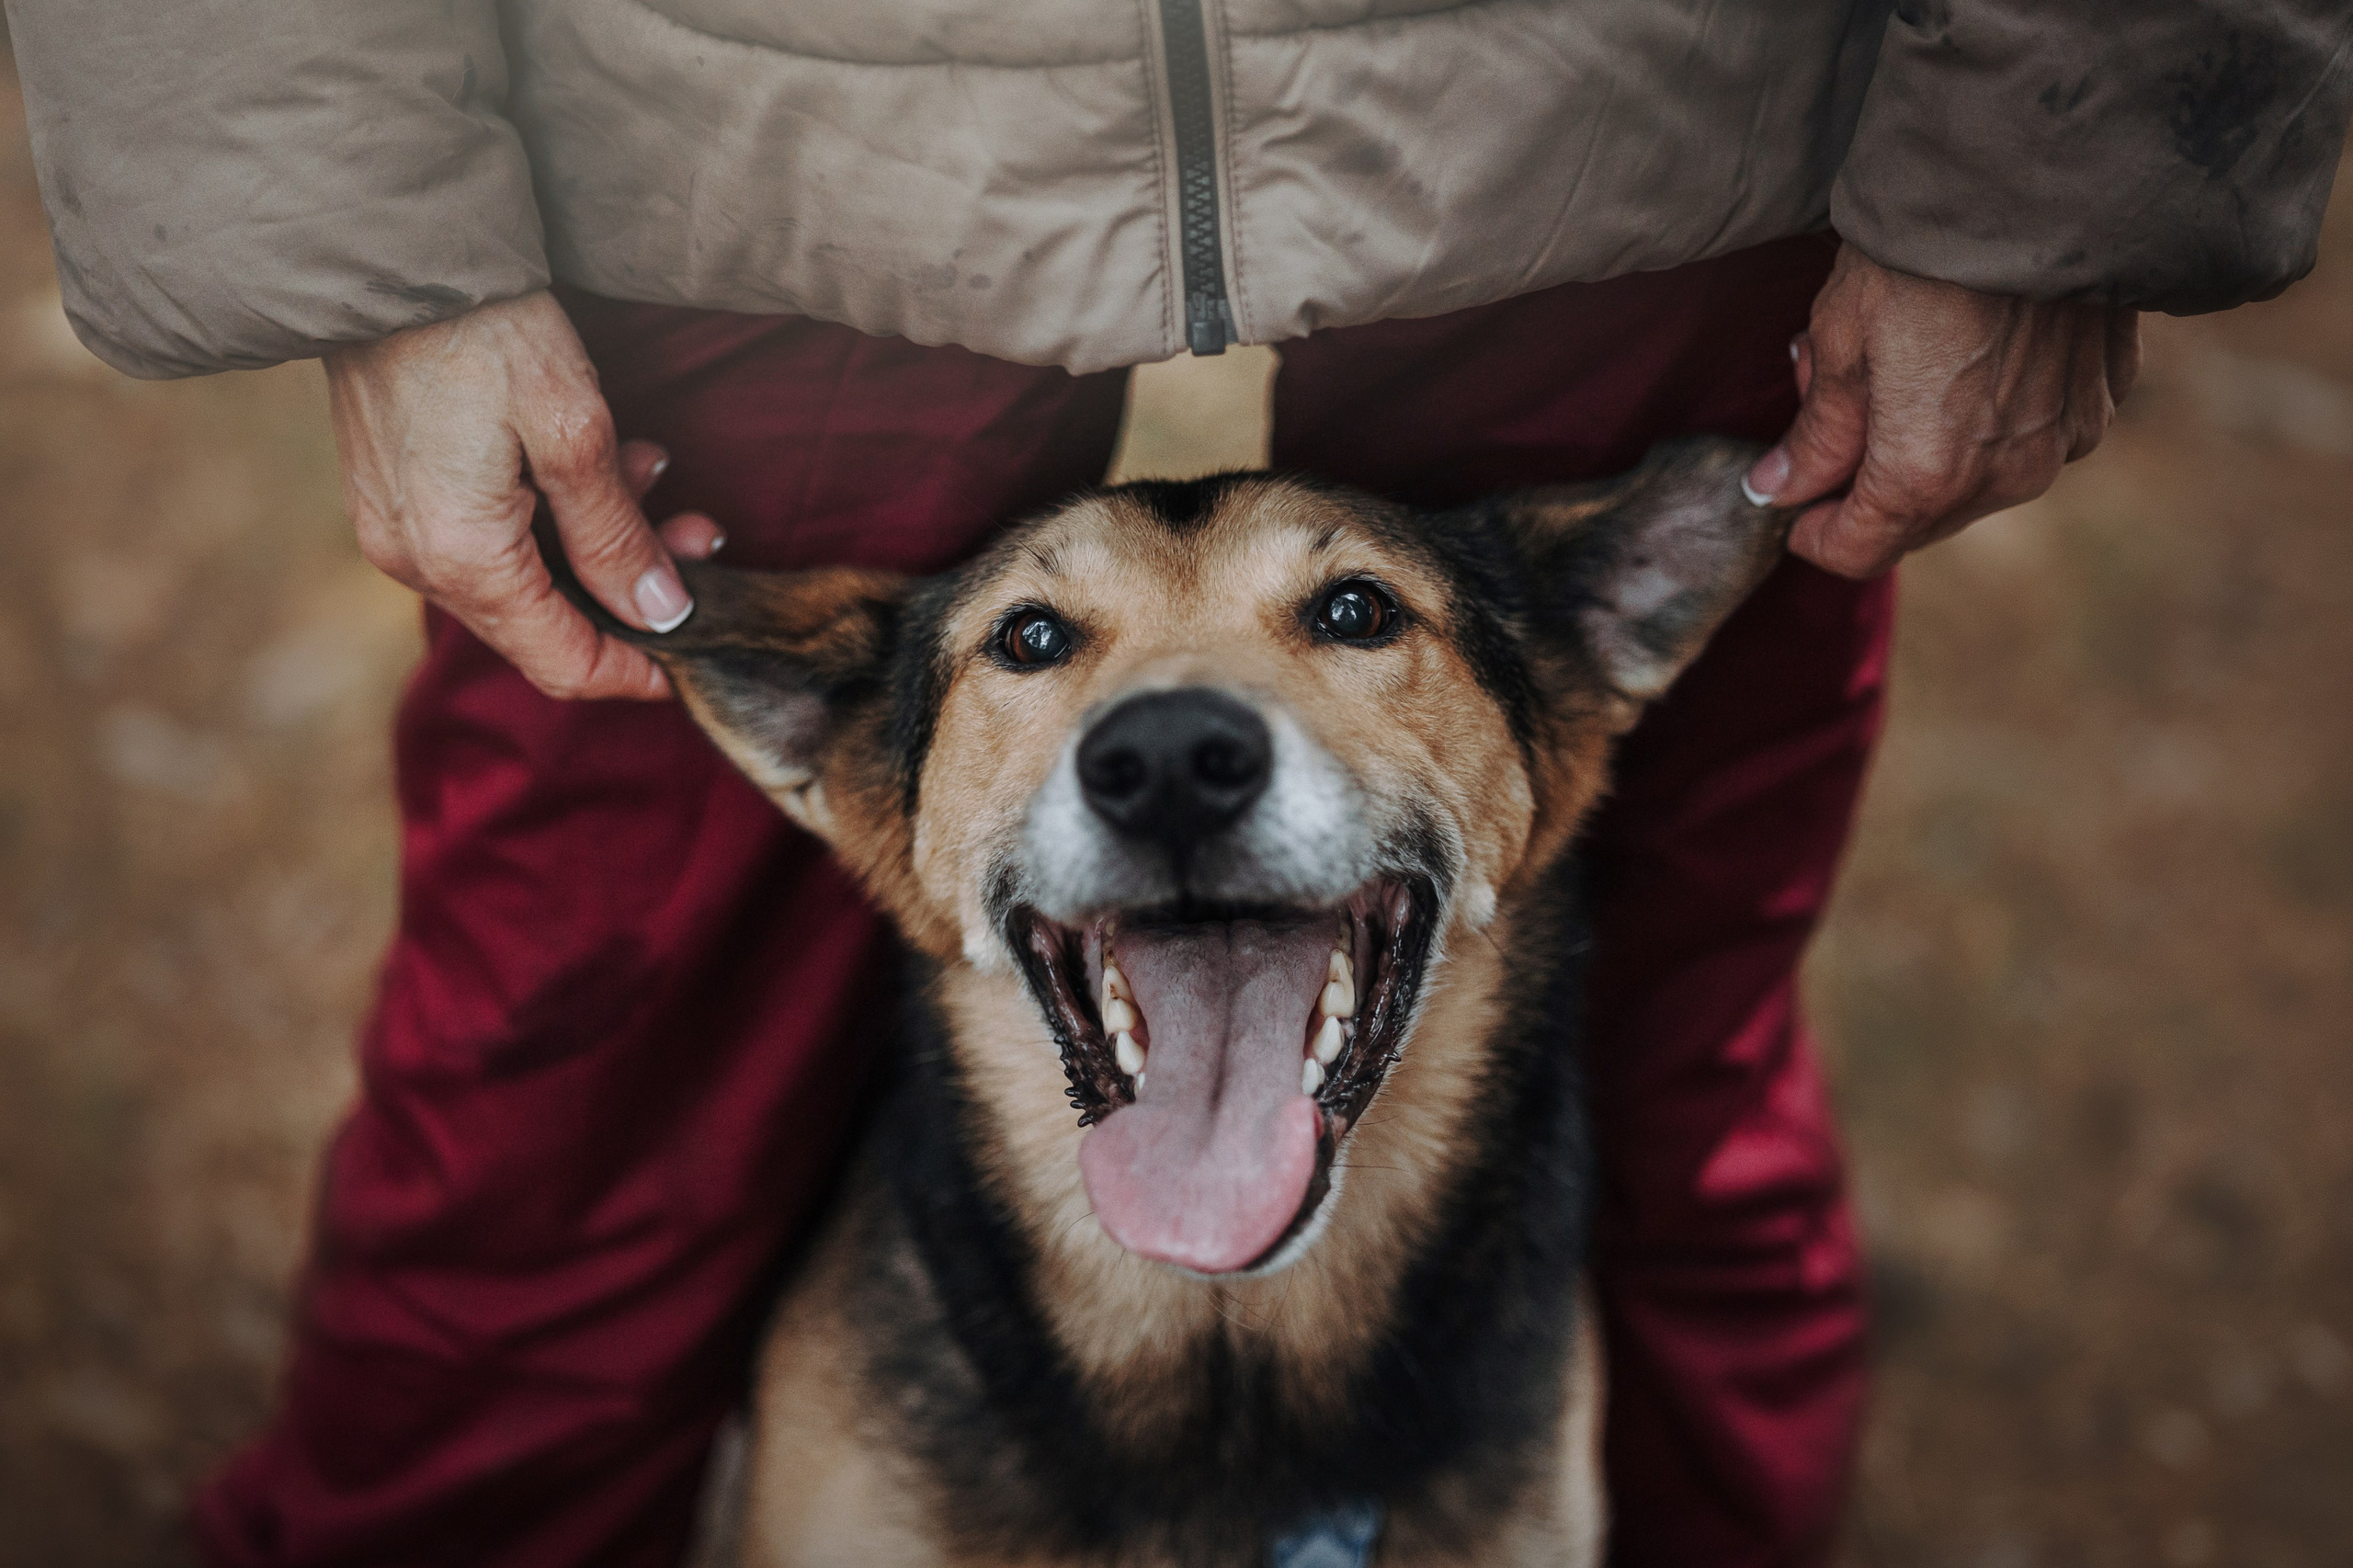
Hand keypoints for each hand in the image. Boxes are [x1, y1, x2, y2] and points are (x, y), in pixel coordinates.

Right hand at [324, 291, 723, 700]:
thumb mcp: (575, 432)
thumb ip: (615, 536)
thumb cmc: (484, 330)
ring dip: (601, 537)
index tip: (695, 653)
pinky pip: (490, 532)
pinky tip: (604, 458)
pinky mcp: (397, 489)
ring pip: (525, 572)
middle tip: (700, 538)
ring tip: (657, 471)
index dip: (636, 671)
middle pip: (546, 620)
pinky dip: (553, 510)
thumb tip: (660, 614)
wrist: (387, 245)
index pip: (562, 663)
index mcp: (461, 559)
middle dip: (632, 587)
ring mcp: (398, 525)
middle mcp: (416, 558)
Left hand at [1744, 246, 2140, 577]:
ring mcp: (2063, 440)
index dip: (1813, 534)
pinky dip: (1991, 416)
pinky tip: (1967, 349)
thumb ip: (1816, 435)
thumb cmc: (1920, 256)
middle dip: (1866, 482)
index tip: (1792, 501)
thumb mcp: (1840, 342)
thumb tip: (1779, 489)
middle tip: (1834, 400)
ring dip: (1928, 450)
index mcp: (1924, 476)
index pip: (1857, 551)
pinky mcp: (2101, 397)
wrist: (2034, 177)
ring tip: (1896, 361)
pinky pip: (2032, 435)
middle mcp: (2004, 477)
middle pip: (1917, 522)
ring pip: (1975, 483)